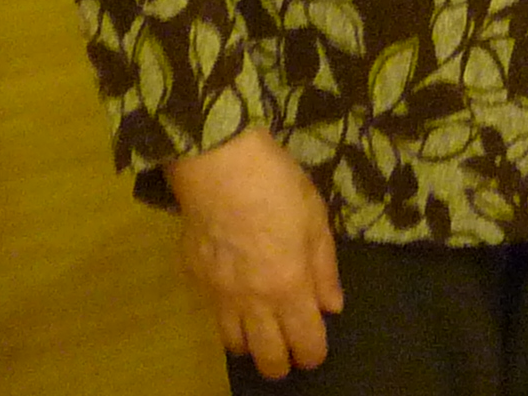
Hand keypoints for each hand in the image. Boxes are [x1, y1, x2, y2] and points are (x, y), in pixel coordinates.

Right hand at [161, 126, 343, 377]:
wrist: (218, 163)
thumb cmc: (277, 184)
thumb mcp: (315, 219)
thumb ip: (324, 268)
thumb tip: (332, 306)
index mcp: (289, 287)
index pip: (305, 344)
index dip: (313, 354)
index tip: (316, 350)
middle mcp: (253, 301)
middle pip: (267, 358)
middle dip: (282, 363)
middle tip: (290, 349)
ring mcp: (219, 294)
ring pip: (234, 345)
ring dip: (252, 344)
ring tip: (262, 329)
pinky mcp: (195, 279)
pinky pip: (212, 313)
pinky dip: (227, 316)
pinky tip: (235, 297)